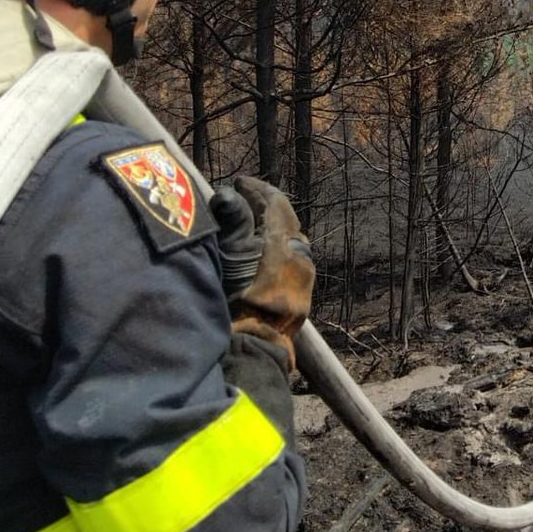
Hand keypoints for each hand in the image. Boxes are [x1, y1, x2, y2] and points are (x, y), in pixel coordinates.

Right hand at [220, 177, 314, 370]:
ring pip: (290, 238)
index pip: (275, 202)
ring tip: (247, 223)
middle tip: (242, 198)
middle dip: (265, 205)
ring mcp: (304, 275)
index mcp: (282, 242)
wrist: (255, 349)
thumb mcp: (228, 261)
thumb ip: (232, 224)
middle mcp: (300, 255)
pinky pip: (292, 257)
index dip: (256, 189)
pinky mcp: (302, 292)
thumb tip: (230, 194)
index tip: (239, 182)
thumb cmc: (235, 305)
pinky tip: (259, 252)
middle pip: (286, 219)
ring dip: (271, 226)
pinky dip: (276, 245)